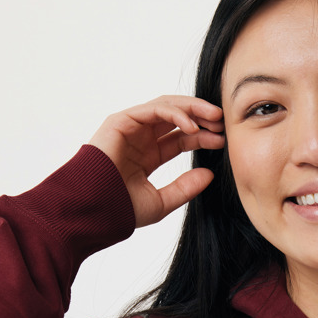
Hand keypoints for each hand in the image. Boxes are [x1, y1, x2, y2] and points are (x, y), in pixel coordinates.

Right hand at [88, 96, 224, 226]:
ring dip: (193, 109)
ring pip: (167, 107)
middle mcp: (141, 138)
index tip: (223, 141)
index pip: (181, 138)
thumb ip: (185, 188)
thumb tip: (210, 174)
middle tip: (223, 123)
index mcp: (149, 155)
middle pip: (177, 118)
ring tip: (214, 118)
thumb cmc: (121, 209)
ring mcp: (131, 127)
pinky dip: (175, 114)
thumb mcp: (162, 201)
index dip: (203, 137)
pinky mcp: (122, 121)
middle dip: (202, 118)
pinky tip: (192, 126)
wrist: (95, 209)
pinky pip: (154, 109)